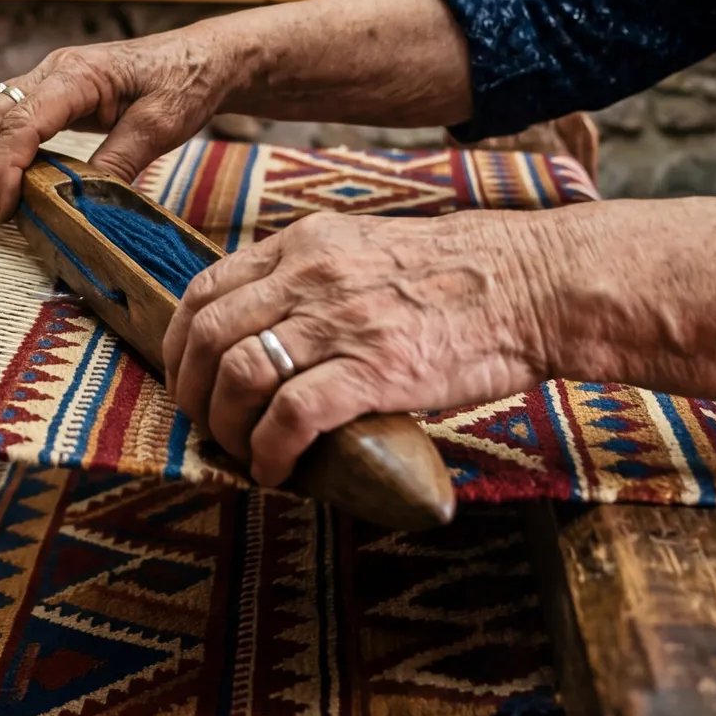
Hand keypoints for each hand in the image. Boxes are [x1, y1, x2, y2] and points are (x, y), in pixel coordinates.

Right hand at [0, 32, 245, 218]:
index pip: (22, 119)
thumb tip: (81, 200)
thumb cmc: (186, 82)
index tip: (3, 206)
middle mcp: (55, 69)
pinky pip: (2, 109)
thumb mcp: (161, 125)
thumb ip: (120, 159)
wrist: (204, 58)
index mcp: (80, 74)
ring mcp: (49, 76)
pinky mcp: (52, 89)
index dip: (4, 165)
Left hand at [159, 209, 555, 486]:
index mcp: (305, 245)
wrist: (534, 284)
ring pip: (240, 375)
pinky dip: (270, 452)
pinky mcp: (373, 370)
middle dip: (192, 390)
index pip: (206, 288)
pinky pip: (291, 416)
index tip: (187, 377)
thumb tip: (271, 325)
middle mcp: (310, 276)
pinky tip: (277, 471)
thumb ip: (314, 278)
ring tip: (241, 452)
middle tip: (205, 424)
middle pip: (209, 334)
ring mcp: (339, 322)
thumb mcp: (367, 250)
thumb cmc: (460, 275)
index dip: (181, 343)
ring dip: (226, 426)